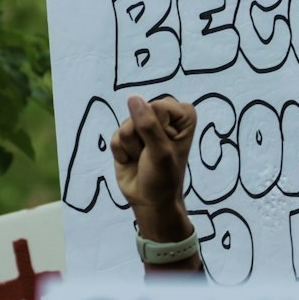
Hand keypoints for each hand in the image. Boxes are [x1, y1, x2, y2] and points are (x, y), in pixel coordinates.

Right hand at [110, 95, 195, 243]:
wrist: (149, 201)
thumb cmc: (163, 178)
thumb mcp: (160, 151)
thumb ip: (148, 124)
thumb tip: (133, 98)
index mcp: (182, 115)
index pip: (158, 106)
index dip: (157, 129)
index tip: (165, 147)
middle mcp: (163, 116)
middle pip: (140, 112)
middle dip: (142, 137)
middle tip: (151, 154)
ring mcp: (143, 125)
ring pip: (125, 125)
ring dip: (132, 147)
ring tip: (142, 159)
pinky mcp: (127, 137)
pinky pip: (115, 136)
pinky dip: (121, 152)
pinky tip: (131, 161)